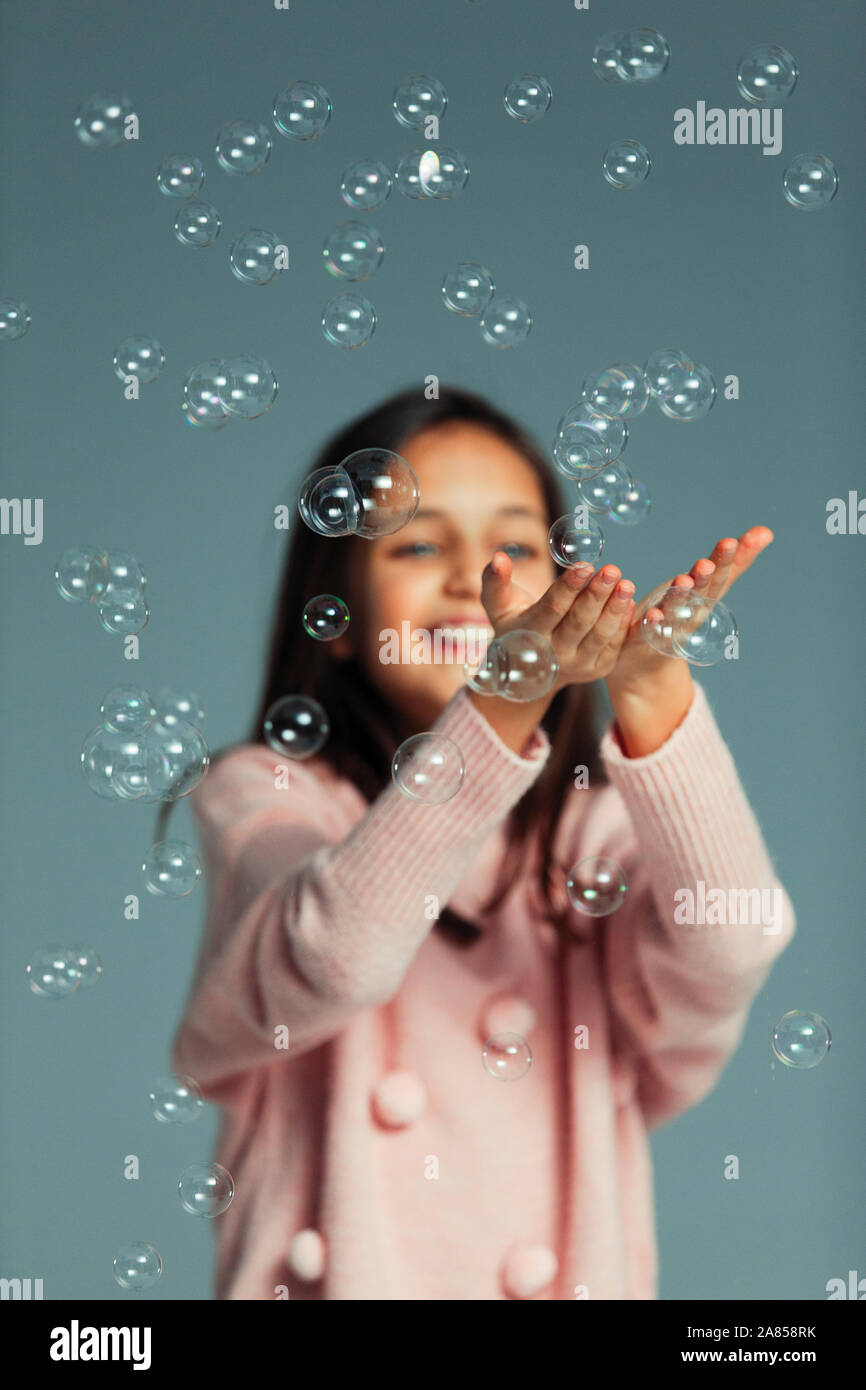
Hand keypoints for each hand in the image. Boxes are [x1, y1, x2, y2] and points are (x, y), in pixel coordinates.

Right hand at [480, 549, 635, 692]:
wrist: (529, 672)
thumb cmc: (515, 627)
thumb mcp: (498, 606)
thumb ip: (496, 580)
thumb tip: (498, 557)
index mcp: (530, 634)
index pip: (552, 608)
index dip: (569, 587)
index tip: (585, 565)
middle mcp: (554, 653)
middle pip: (579, 621)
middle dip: (597, 595)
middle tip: (612, 570)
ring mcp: (577, 664)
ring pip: (599, 635)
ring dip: (615, 609)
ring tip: (626, 585)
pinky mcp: (597, 669)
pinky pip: (613, 646)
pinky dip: (622, 625)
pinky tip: (629, 603)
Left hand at [607, 526, 773, 698]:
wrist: (647, 661)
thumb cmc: (680, 613)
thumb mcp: (704, 585)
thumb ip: (732, 562)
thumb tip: (766, 532)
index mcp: (704, 601)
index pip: (718, 579)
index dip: (724, 562)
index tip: (729, 542)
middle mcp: (689, 617)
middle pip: (698, 596)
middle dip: (704, 580)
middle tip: (706, 564)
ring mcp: (666, 630)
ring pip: (673, 613)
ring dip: (678, 598)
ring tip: (682, 581)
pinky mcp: (640, 641)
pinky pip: (644, 631)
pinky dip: (649, 622)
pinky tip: (651, 613)